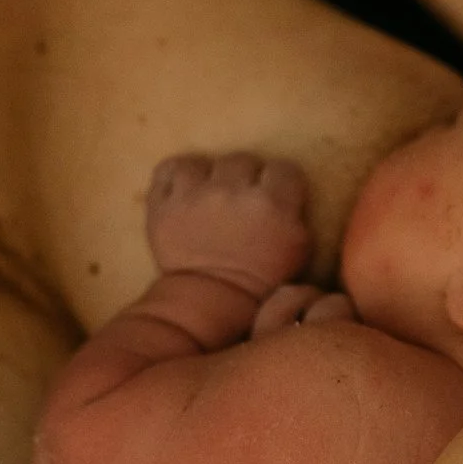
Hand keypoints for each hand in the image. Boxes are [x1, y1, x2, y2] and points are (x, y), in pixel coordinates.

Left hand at [146, 152, 313, 295]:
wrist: (211, 302)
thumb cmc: (262, 280)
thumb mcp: (299, 248)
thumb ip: (295, 212)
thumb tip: (288, 193)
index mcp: (272, 203)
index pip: (284, 169)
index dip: (280, 183)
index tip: (274, 197)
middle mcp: (232, 191)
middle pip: (243, 161)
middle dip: (245, 179)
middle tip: (241, 201)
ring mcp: (193, 196)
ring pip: (203, 162)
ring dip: (208, 176)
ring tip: (209, 195)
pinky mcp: (163, 204)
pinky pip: (168, 170)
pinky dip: (175, 177)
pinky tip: (183, 189)